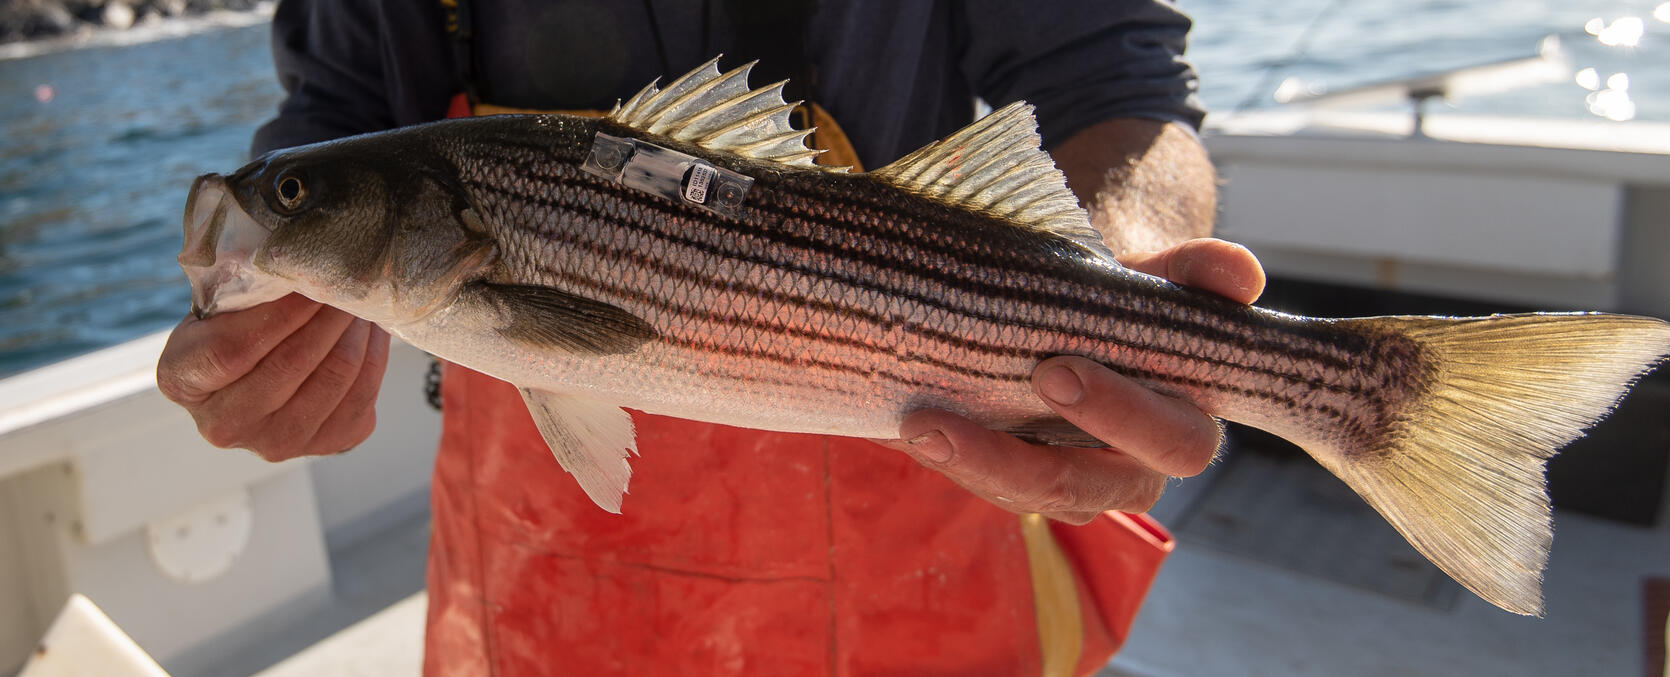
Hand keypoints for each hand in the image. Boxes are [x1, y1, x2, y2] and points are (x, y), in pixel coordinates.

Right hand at [156, 293, 389, 460]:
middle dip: (328, 316)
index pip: (232, 348)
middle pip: (290, 365)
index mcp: (181, 381)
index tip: (310, 280)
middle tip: (350, 282)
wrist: (254, 377)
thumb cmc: (232, 327)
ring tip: (363, 302)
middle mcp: (221, 425)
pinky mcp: (321, 446)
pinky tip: (372, 332)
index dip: (280, 313)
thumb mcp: (220, 304)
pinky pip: (361, 399)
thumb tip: (300, 262)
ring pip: (332, 381)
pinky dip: (374, 359)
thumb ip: (246, 290)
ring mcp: (272, 444)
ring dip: (356, 335)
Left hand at [876, 238, 1264, 523]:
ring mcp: (1065, 482)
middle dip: (1018, 459)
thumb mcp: (1150, 273)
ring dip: (968, 464)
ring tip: (915, 423)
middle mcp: (1128, 470)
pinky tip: (903, 420)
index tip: (1056, 369)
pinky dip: (947, 453)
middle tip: (952, 416)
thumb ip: (1188, 272)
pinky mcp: (1013, 479)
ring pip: (1022, 496)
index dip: (1119, 412)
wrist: (1071, 302)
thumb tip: (1240, 273)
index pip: (1173, 440)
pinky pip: (981, 482)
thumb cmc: (1121, 292)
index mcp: (1182, 424)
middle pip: (1083, 490)